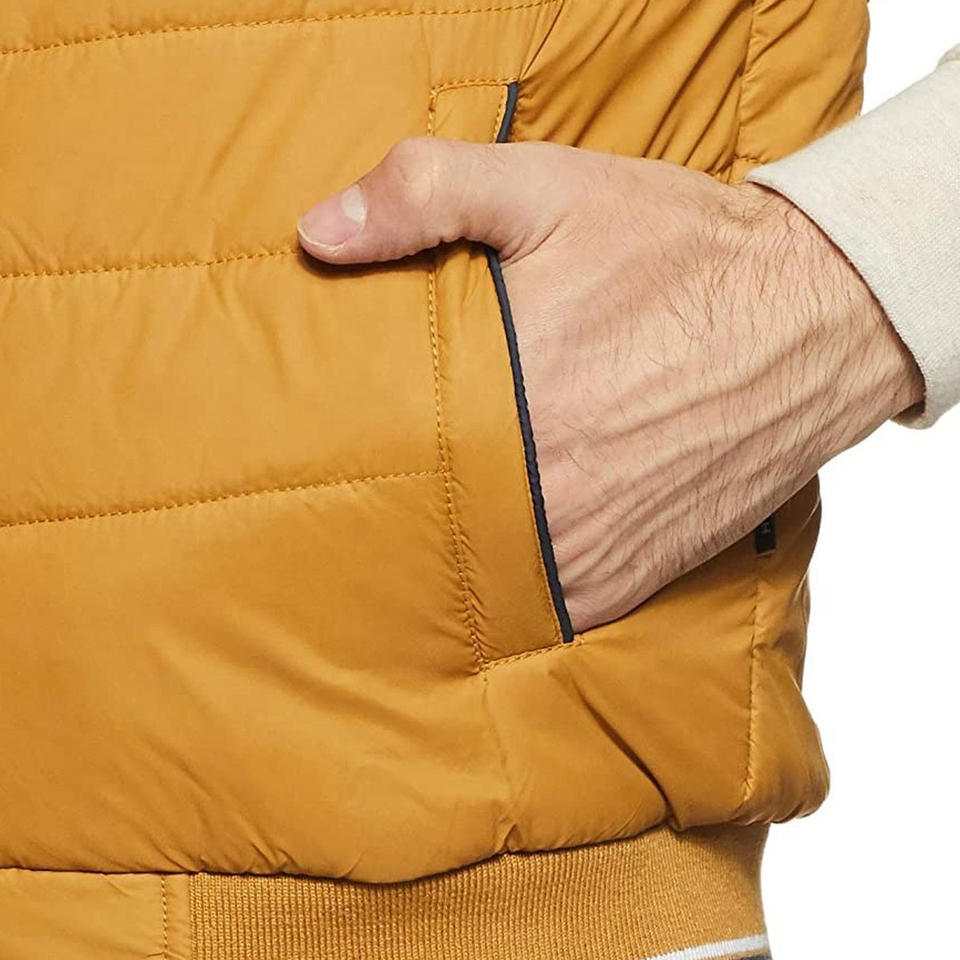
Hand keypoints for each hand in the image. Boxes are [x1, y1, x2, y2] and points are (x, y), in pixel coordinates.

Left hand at [298, 139, 923, 631]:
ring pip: (478, 581)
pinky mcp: (634, 573)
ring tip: (398, 550)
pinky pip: (547, 609)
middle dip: (381, 517)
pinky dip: (509, 596)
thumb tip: (319, 232)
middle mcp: (548, 487)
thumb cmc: (685, 254)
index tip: (306, 455)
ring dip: (440, 565)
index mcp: (511, 398)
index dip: (338, 455)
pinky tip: (484, 570)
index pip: (384, 450)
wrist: (815, 316)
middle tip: (338, 510)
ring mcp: (592, 543)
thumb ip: (427, 196)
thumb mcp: (554, 189)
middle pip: (424, 526)